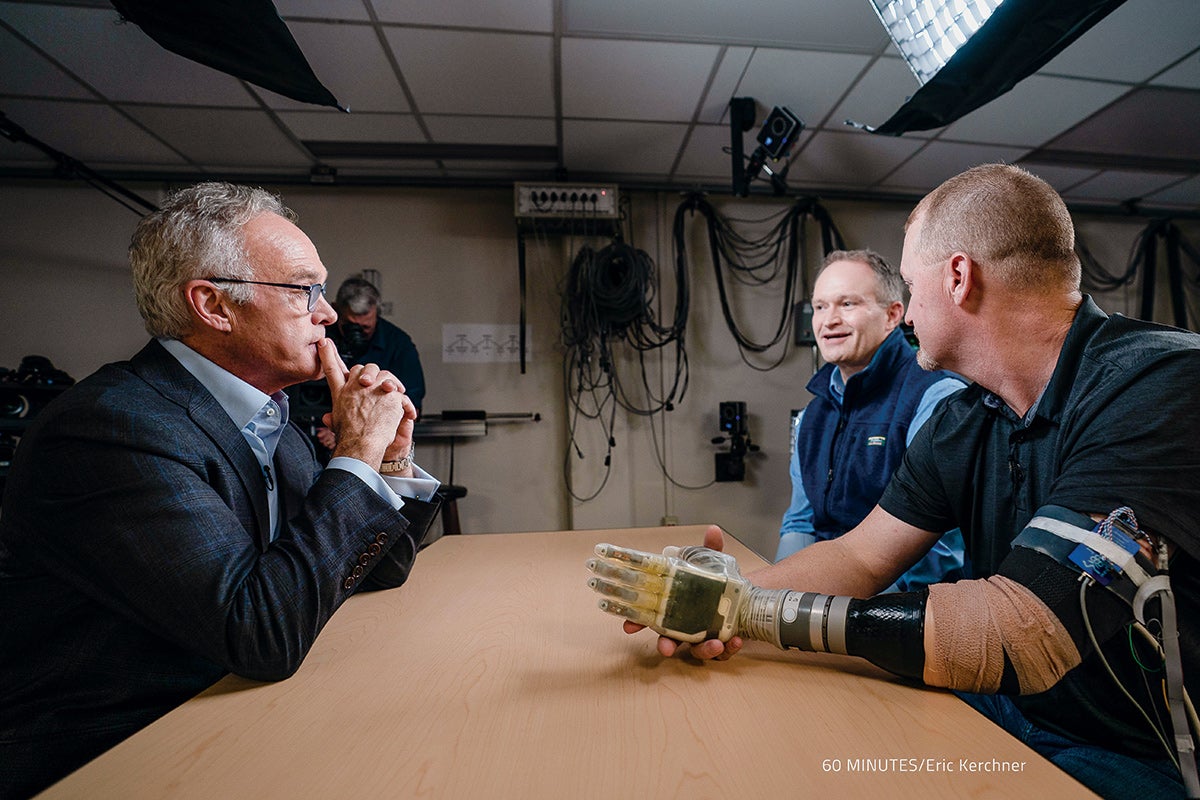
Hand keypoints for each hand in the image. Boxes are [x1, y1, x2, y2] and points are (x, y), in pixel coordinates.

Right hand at [317, 339, 409, 467]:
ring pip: (383, 375)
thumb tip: (327, 417)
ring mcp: (373, 388)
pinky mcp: (389, 394)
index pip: (332, 368)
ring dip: (390, 382)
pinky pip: (399, 392)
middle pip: (362, 369)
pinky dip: (404, 401)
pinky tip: (406, 410)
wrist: (361, 445)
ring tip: (394, 393)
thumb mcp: (336, 424)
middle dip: (370, 373)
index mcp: (340, 393)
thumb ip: (333, 416)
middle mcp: (355, 387)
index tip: (324, 342)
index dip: (328, 354)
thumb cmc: (349, 439)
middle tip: (375, 384)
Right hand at [587, 524, 745, 659]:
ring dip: (704, 650)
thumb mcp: (713, 564)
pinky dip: (729, 649)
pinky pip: (723, 653)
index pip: (650, 616)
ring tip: (715, 642)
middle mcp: (686, 625)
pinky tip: (735, 640)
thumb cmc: (718, 582)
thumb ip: (711, 550)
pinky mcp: (722, 644)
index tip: (628, 627)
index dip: (637, 622)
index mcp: (675, 606)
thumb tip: (713, 530)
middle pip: (669, 641)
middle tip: (666, 648)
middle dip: (666, 646)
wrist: (743, 598)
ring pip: (697, 651)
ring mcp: (703, 637)